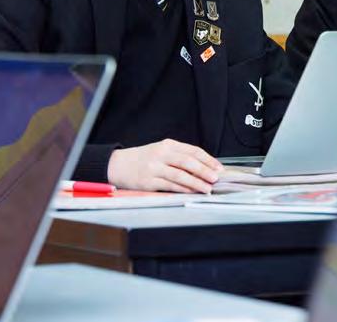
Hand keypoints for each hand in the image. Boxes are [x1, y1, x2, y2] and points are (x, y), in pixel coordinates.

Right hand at [107, 139, 223, 192]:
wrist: (117, 165)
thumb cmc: (144, 159)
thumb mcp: (161, 151)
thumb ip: (179, 156)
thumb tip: (204, 168)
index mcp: (167, 145)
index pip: (192, 151)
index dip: (208, 160)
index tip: (218, 168)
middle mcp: (161, 155)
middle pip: (188, 162)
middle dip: (204, 171)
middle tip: (216, 178)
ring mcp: (154, 168)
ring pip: (180, 176)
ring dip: (196, 183)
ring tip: (207, 188)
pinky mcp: (148, 182)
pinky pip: (169, 186)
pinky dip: (183, 189)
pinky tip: (192, 192)